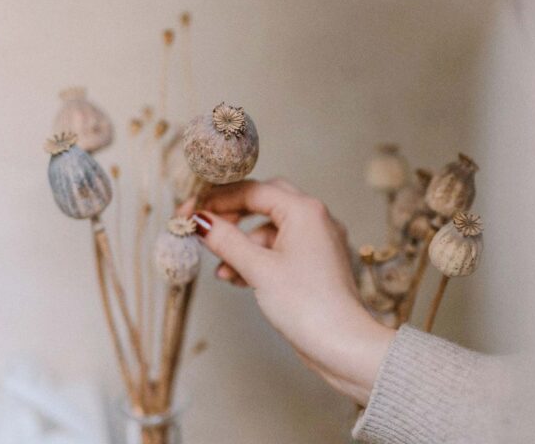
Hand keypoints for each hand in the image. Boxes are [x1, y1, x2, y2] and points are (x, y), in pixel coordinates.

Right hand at [177, 179, 394, 404]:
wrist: (343, 345)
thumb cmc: (309, 306)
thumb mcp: (258, 269)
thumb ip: (226, 240)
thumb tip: (200, 220)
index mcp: (305, 210)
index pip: (253, 190)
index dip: (217, 200)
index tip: (191, 212)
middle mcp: (316, 219)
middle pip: (264, 202)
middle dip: (232, 216)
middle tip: (206, 228)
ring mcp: (319, 240)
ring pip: (271, 229)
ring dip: (243, 245)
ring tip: (221, 269)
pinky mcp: (316, 262)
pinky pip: (281, 249)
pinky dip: (258, 259)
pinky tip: (238, 278)